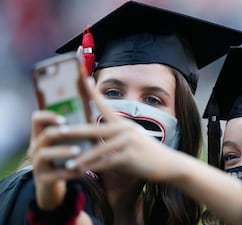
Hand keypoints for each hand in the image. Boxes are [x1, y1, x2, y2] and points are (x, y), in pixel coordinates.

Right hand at [28, 111, 82, 209]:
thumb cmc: (62, 158)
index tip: (64, 118)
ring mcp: (37, 164)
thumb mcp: (63, 145)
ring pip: (44, 154)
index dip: (48, 116)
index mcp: (41, 136)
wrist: (51, 184)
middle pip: (44, 135)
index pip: (37, 119)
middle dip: (59, 132)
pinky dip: (70, 172)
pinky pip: (55, 175)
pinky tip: (83, 170)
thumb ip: (74, 134)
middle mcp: (36, 148)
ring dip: (62, 151)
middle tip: (71, 131)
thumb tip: (94, 120)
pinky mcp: (43, 179)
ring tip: (78, 151)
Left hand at [68, 77, 187, 181]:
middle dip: (74, 131)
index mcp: (123, 124)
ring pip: (98, 149)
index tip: (83, 78)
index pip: (105, 105)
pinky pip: (106, 163)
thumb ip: (115, 139)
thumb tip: (98, 141)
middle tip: (57, 132)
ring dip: (82, 159)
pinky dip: (93, 169)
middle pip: (94, 129)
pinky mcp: (129, 156)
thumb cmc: (149, 153)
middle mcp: (124, 129)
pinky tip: (84, 174)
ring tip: (67, 165)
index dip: (93, 92)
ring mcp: (127, 142)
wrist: (169, 163)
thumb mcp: (133, 140)